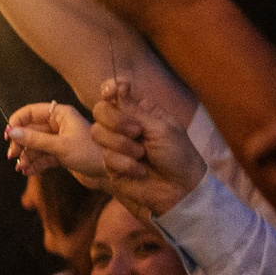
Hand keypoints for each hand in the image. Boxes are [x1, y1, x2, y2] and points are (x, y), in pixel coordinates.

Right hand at [4, 100, 106, 185]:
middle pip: (30, 130)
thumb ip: (34, 139)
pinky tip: (28, 171)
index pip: (31, 112)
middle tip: (13, 156)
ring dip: (27, 156)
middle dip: (21, 143)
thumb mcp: (60, 146)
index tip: (8, 136)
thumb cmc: (90, 153)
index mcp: (60, 114)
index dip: (17, 122)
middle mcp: (59, 124)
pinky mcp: (61, 154)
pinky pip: (42, 156)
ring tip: (21, 168)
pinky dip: (34, 163)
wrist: (112, 172)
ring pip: (35, 145)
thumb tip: (10, 132)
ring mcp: (59, 139)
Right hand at [90, 76, 204, 216]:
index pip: (116, 93)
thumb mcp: (161, 128)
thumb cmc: (178, 156)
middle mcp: (124, 125)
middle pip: (100, 110)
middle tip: (137, 132)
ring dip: (122, 145)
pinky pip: (105, 156)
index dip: (109, 89)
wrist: (178, 190)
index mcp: (141, 112)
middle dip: (116, 121)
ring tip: (141, 156)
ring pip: (97, 133)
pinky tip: (139, 171)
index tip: (110, 92)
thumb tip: (117, 84)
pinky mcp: (110, 164)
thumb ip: (136, 109)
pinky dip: (124, 164)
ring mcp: (115, 144)